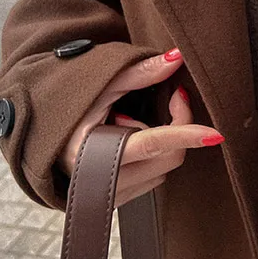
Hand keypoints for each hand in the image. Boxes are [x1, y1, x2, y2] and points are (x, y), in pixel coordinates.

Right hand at [56, 49, 224, 208]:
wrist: (44, 136)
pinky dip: (154, 158)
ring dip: (161, 144)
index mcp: (89, 151)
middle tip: (172, 99)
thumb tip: (176, 57)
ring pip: (163, 169)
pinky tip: (130, 142)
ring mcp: (111, 195)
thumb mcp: (101, 84)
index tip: (213, 134)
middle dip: (177, 127)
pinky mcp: (119, 201)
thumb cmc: (69, 106)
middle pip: (166, 158)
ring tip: (127, 124)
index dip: (183, 134)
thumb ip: (139, 72)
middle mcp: (100, 181)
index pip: (150, 142)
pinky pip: (154, 179)